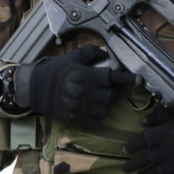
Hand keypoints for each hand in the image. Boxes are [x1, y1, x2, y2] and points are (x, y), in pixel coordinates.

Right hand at [18, 46, 137, 127]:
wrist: (34, 89)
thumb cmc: (54, 71)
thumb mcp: (71, 57)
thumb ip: (91, 53)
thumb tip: (107, 55)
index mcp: (86, 76)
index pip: (113, 78)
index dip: (128, 79)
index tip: (139, 80)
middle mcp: (86, 93)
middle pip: (112, 96)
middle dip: (112, 92)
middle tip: (105, 88)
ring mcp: (81, 108)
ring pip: (105, 109)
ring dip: (105, 104)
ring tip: (96, 98)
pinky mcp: (76, 119)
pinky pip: (96, 120)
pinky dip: (97, 115)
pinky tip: (90, 108)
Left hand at [123, 105, 173, 173]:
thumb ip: (159, 116)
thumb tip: (142, 122)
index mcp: (165, 133)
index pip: (142, 141)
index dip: (131, 146)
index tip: (125, 150)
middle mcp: (169, 149)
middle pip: (146, 159)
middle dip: (133, 165)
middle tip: (125, 169)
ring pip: (157, 172)